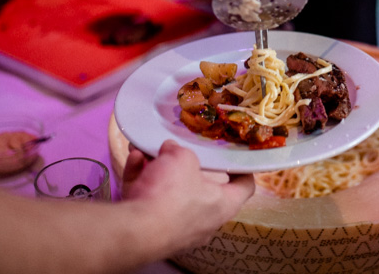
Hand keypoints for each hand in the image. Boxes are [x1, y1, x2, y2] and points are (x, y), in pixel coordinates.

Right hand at [122, 141, 254, 255]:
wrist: (135, 230)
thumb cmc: (171, 195)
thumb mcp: (182, 159)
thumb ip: (180, 151)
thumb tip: (170, 149)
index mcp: (222, 205)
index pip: (244, 187)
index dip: (242, 169)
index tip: (235, 156)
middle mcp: (203, 221)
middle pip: (199, 186)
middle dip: (183, 164)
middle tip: (174, 148)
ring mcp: (176, 228)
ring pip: (168, 191)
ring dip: (156, 168)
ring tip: (145, 149)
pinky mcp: (152, 231)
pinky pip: (150, 200)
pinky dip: (142, 180)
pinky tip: (134, 160)